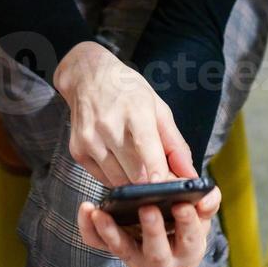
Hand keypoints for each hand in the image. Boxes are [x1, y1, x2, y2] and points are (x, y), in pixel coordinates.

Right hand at [54, 42, 187, 187]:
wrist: (87, 77)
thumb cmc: (127, 91)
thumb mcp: (158, 108)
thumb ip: (175, 144)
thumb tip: (190, 174)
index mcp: (135, 111)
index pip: (146, 148)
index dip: (158, 173)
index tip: (168, 190)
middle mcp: (108, 125)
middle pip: (135, 172)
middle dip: (151, 180)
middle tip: (158, 175)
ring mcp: (90, 139)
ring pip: (119, 180)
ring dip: (132, 179)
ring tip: (135, 160)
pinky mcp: (77, 151)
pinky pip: (103, 178)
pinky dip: (115, 175)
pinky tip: (117, 157)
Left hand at [77, 145, 221, 266]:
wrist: (160, 207)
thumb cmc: (182, 205)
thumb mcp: (199, 202)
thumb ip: (208, 198)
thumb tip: (206, 199)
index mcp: (190, 249)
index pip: (191, 241)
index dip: (188, 224)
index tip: (182, 204)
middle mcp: (163, 260)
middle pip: (157, 255)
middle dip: (153, 232)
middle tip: (147, 208)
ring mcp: (136, 257)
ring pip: (123, 251)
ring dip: (112, 233)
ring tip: (102, 213)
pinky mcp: (113, 248)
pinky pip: (98, 243)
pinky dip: (89, 228)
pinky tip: (87, 208)